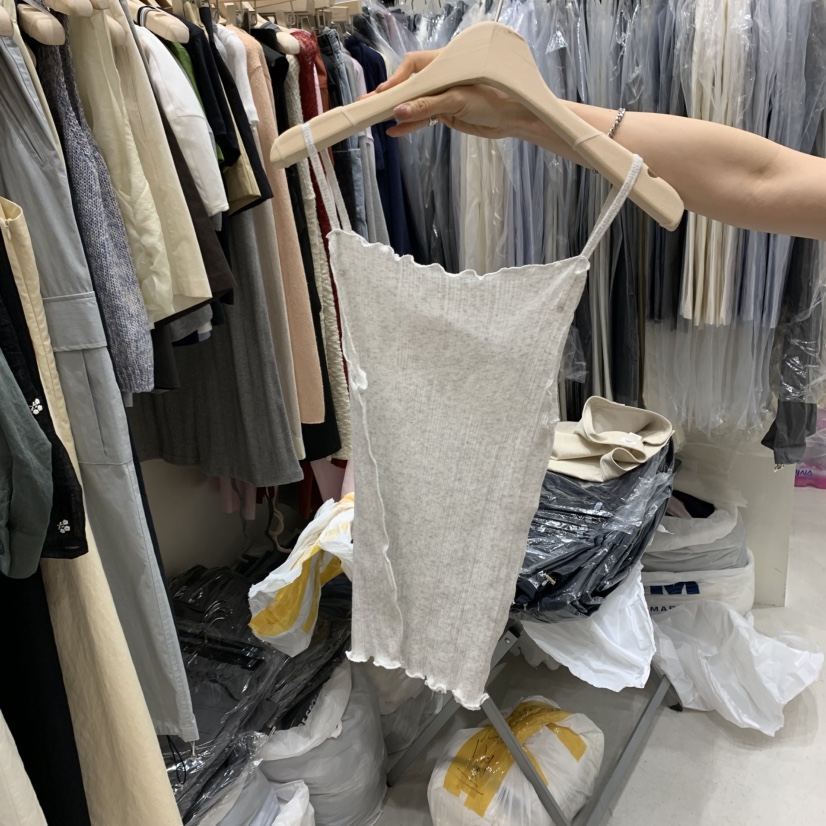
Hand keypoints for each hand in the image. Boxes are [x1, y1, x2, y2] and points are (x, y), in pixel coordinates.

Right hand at [376, 50, 530, 139]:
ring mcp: (442, 96)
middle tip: (367, 104)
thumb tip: (399, 112)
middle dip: (390, 95)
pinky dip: (409, 125)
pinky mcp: (445, 113)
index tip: (383, 93)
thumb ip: (428, 107)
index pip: (413, 66)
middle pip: (409, 84)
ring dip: (396, 111)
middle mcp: (441, 78)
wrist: (514, 117)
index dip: (397, 79)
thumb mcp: (458, 101)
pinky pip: (423, 118)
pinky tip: (394, 131)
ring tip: (373, 119)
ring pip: (414, 103)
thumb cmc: (493, 99)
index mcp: (445, 64)